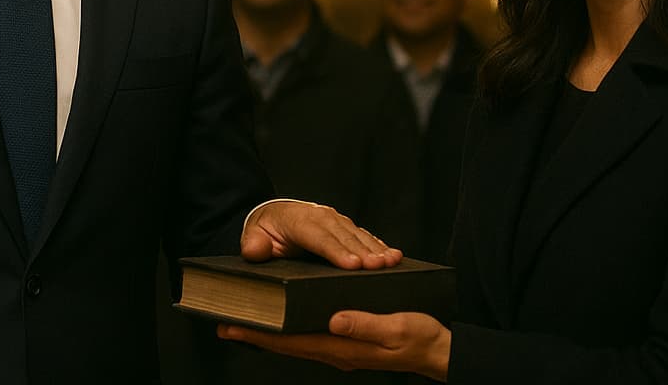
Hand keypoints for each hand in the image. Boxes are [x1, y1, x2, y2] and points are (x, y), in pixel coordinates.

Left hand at [219, 310, 450, 379]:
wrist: (439, 351)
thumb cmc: (421, 339)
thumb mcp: (397, 328)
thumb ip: (367, 324)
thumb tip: (335, 319)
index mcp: (345, 346)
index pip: (294, 342)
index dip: (263, 335)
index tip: (234, 328)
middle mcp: (338, 348)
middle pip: (289, 342)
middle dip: (259, 334)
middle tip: (227, 324)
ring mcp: (343, 346)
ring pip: (299, 339)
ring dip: (274, 331)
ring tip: (250, 319)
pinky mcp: (350, 338)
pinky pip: (313, 334)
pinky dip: (295, 326)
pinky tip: (288, 317)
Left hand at [241, 200, 401, 269]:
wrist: (274, 215)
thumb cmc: (265, 231)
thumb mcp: (253, 236)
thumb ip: (253, 244)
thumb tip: (256, 250)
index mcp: (297, 220)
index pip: (318, 237)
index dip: (336, 251)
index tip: (353, 265)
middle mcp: (320, 216)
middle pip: (343, 236)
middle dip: (363, 251)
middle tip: (380, 267)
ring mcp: (334, 219)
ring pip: (357, 234)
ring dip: (375, 247)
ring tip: (392, 261)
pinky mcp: (344, 225)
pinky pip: (363, 235)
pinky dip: (378, 244)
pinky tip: (392, 256)